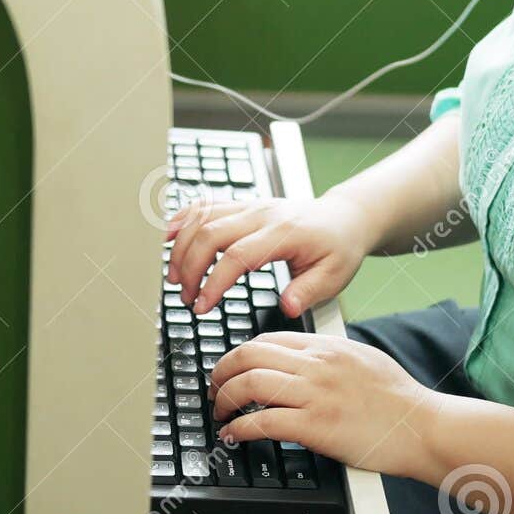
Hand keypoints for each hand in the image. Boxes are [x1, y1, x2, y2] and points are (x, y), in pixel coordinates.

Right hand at [165, 192, 377, 316]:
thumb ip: (308, 292)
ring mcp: (251, 206)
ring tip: (174, 277)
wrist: (346, 217)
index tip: (201, 307)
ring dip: (181, 246)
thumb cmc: (339, 247)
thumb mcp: (334, 276)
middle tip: (185, 297)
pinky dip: (183, 218)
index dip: (214, 282)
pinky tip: (168, 236)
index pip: (237, 256)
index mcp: (284, 233)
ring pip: (203, 216)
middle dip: (190, 267)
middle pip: (210, 233)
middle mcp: (263, 214)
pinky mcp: (244, 205)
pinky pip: (207, 205)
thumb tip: (288, 308)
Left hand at [206, 331, 440, 478]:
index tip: (232, 371)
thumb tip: (301, 361)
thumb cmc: (399, 399)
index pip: (268, 339)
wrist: (423, 426)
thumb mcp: (363, 359)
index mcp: (327, 346)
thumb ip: (329, 356)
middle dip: (222, 372)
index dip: (240, 355)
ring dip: (225, 399)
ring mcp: (315, 394)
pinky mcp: (316, 426)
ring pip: (249, 383)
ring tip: (220, 413)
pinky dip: (239, 428)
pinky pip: (262, 421)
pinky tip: (234, 435)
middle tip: (215, 390)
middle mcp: (317, 364)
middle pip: (249, 354)